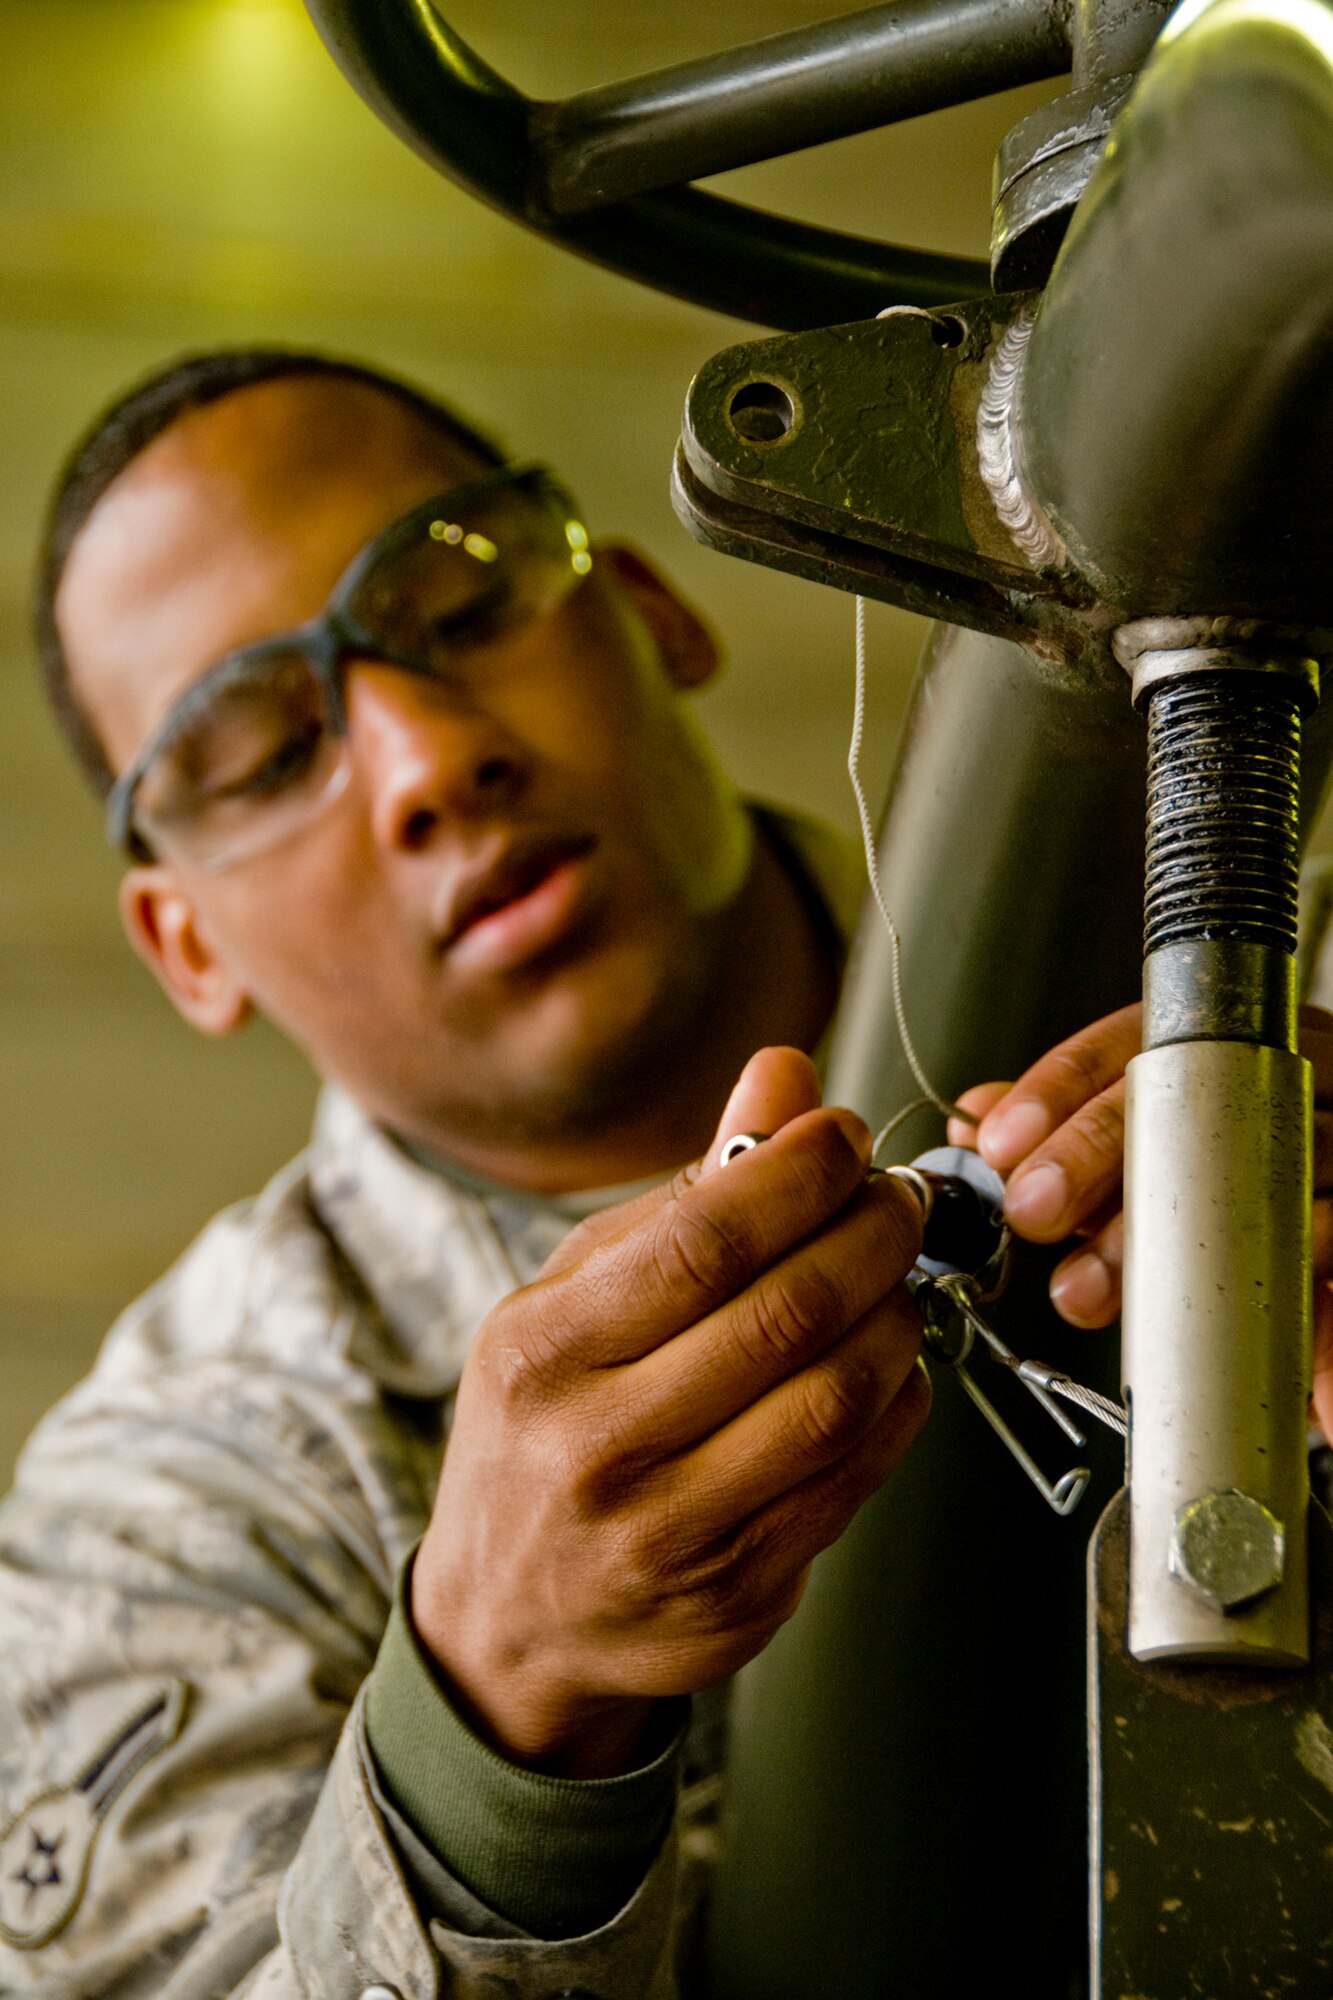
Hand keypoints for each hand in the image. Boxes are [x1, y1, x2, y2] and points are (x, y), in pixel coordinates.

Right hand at [412, 1047, 927, 1778]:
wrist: (506, 1622)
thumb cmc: (544, 1428)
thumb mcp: (572, 1300)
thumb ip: (686, 1193)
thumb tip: (784, 1073)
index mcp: (541, 1353)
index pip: (702, 1243)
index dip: (800, 1175)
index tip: (845, 1136)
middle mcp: (596, 1447)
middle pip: (784, 1316)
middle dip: (871, 1235)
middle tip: (898, 1200)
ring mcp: (667, 1535)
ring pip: (833, 1401)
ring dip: (897, 1318)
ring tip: (900, 1278)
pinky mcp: (733, 1597)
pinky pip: (850, 1480)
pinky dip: (896, 1405)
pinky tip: (891, 1365)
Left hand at [947, 1003, 1332, 1440]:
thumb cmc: (1233, 1145)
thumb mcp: (1150, 1121)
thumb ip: (1067, 1119)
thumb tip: (975, 1121)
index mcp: (1226, 1040)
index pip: (1130, 1047)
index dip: (1056, 1095)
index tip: (1003, 1146)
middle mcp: (1293, 1082)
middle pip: (1186, 1108)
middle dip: (1094, 1163)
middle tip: (1033, 1213)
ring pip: (1256, 1188)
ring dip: (1165, 1252)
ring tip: (1091, 1294)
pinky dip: (1316, 1342)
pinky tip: (1287, 1388)